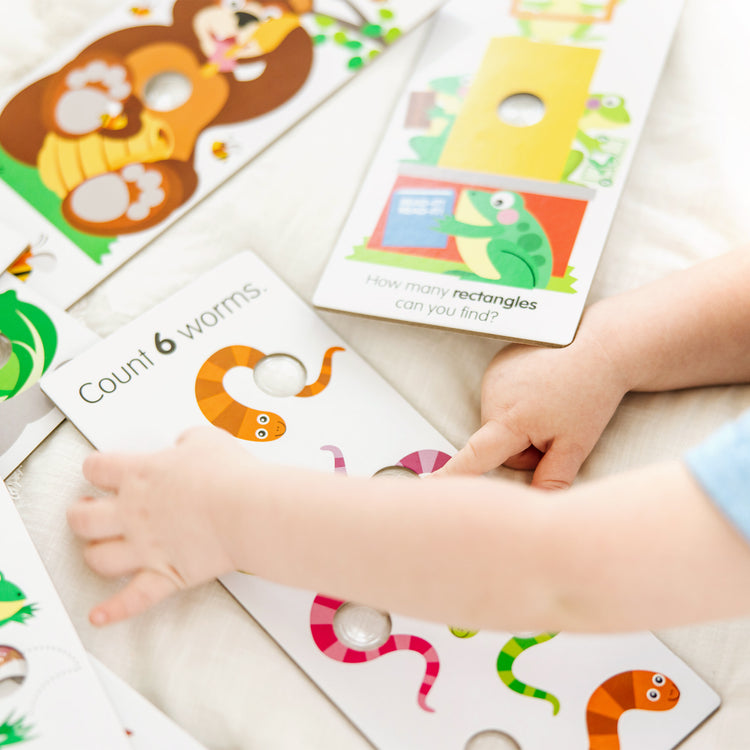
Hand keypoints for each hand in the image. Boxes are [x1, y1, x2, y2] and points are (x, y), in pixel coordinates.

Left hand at [68, 426, 249, 624]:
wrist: (246, 509)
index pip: (96, 468)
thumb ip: (189, 441)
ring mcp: (147, 547)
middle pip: (83, 518)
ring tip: (98, 550)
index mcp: (140, 475)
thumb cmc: (230, 476)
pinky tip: (101, 614)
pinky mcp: (166, 574)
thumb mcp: (207, 439)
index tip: (100, 471)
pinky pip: (133, 599)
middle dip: (80, 514)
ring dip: (95, 554)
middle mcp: (134, 513)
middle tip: (85, 510)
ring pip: (99, 558)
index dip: (94, 469)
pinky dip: (114, 610)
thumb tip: (187, 443)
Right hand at [438, 330, 628, 487]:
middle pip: (496, 443)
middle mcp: (494, 394)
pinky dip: (518, 401)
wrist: (601, 345)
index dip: (449, 475)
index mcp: (511, 418)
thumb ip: (552, 479)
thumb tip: (535, 507)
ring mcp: (494, 376)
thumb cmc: (591, 392)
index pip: (474, 456)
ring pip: (498, 422)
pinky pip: (501, 399)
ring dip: (520, 423)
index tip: (425, 485)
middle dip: (522, 446)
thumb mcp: (577, 445)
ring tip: (551, 404)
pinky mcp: (498, 364)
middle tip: (555, 428)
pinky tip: (542, 388)